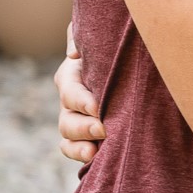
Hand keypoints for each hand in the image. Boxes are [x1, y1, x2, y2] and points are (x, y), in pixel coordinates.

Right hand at [55, 22, 104, 163]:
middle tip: (102, 128)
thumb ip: (82, 36)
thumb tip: (74, 52)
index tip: (98, 107)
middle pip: (67, 118)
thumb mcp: (100, 35)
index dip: (81, 100)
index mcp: (71, 74)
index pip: (70, 90)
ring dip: (80, 144)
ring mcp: (75, 117)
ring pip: (68, 135)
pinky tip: (94, 157)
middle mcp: (70, 99)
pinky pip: (72, 148)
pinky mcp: (84, 132)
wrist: (125, 56)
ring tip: (95, 150)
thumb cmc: (111, 43)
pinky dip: (80, 154)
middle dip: (83, 126)